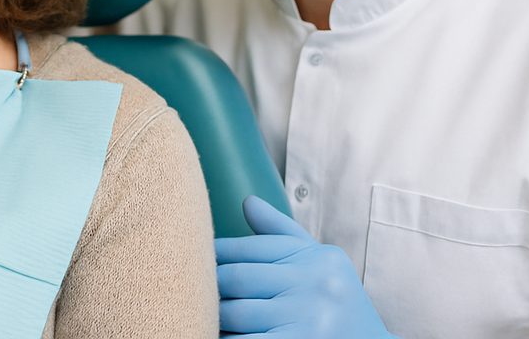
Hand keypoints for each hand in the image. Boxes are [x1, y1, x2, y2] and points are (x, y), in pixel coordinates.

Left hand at [215, 196, 394, 337]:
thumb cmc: (338, 308)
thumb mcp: (320, 266)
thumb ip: (282, 234)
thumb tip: (247, 202)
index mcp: (318, 259)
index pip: (252, 247)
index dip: (217, 254)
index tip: (197, 260)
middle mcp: (317, 284)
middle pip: (239, 278)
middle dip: (211, 286)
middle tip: (190, 287)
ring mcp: (310, 318)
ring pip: (237, 312)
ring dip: (214, 315)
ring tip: (202, 312)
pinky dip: (227, 338)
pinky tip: (215, 334)